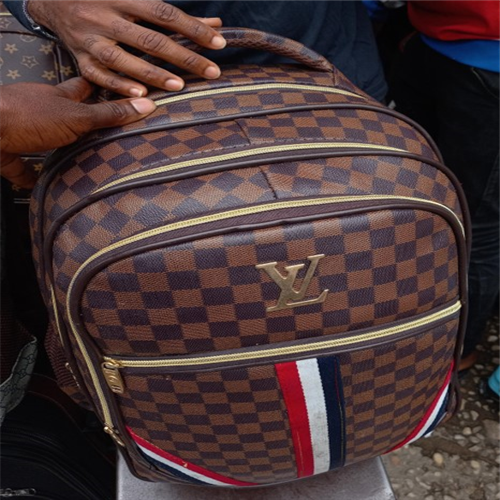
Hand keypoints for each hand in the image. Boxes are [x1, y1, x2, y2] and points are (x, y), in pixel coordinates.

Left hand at [0, 78, 156, 188]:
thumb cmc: (27, 117)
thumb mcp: (77, 116)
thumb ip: (109, 115)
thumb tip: (145, 106)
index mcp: (59, 98)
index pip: (84, 88)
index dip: (100, 88)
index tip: (117, 91)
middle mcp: (41, 111)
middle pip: (66, 115)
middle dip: (82, 123)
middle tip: (102, 134)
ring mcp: (24, 131)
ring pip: (47, 140)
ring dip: (60, 150)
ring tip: (81, 163)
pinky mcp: (11, 153)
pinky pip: (25, 167)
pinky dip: (33, 176)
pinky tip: (44, 187)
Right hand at [27, 0, 225, 95]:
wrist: (54, 1)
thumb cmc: (106, 1)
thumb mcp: (136, 0)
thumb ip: (175, 16)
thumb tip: (214, 25)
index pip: (165, 14)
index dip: (193, 28)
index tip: (218, 43)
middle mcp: (104, 15)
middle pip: (149, 39)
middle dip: (183, 56)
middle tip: (211, 72)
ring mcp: (90, 38)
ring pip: (122, 58)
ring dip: (152, 73)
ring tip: (180, 86)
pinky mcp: (80, 58)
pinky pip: (99, 75)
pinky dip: (119, 85)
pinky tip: (142, 94)